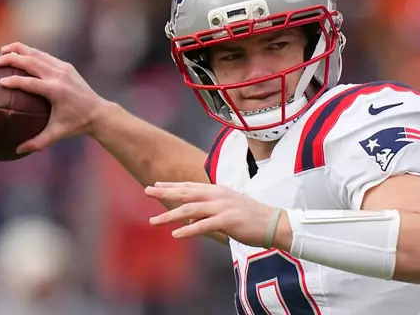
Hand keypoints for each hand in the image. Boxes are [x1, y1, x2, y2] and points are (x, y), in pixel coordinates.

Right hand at [0, 42, 107, 153]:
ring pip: (37, 54)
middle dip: (11, 59)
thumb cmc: (77, 124)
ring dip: (19, 50)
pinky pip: (45, 56)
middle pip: (31, 61)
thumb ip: (37, 142)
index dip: (14, 81)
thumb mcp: (58, 134)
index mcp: (56, 91)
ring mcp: (64, 69)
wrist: (99, 113)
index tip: (0, 82)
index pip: (30, 82)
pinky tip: (19, 54)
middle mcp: (59, 76)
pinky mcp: (67, 66)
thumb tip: (17, 151)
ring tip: (2, 51)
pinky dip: (30, 53)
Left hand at [145, 182, 292, 249]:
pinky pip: (203, 225)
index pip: (190, 186)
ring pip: (190, 208)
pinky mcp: (227, 221)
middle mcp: (217, 195)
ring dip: (170, 215)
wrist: (273, 223)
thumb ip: (207, 211)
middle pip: (186, 192)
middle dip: (165, 192)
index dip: (172, 185)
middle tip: (146, 190)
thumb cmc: (250, 217)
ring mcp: (222, 207)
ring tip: (153, 220)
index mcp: (217, 190)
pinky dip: (188, 229)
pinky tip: (176, 234)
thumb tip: (188, 217)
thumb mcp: (226, 209)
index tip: (155, 184)